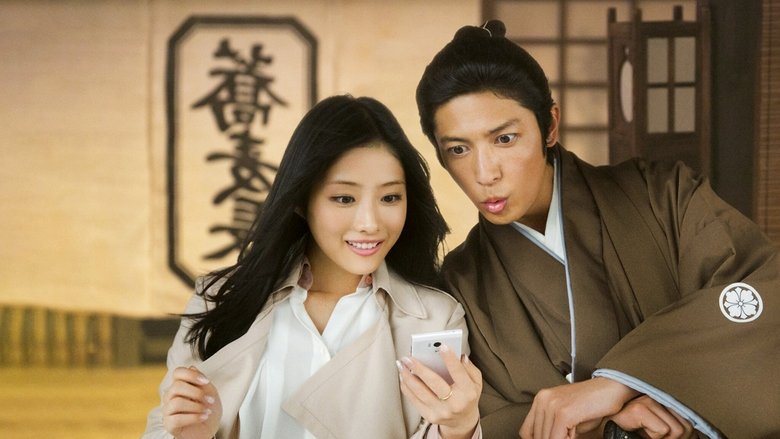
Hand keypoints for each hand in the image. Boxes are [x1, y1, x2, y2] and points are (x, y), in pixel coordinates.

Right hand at [162, 366, 221, 438]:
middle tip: (210, 400)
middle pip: (177, 386)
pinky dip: (194, 417)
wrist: (209, 429)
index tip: (206, 381)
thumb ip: (201, 380)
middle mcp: (170, 396)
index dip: (191, 375)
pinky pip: (177, 419)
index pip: (178, 372)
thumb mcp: (210, 392)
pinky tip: (204, 417)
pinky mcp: (169, 424)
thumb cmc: (208, 409)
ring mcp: (168, 410)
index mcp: (180, 385)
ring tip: (207, 410)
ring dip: (196, 406)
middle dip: (197, 393)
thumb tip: (192, 367)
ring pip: (177, 402)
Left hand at [398, 344, 481, 438]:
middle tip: (408, 357)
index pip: (458, 373)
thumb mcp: (476, 381)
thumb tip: (460, 356)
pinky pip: (414, 400)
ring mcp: (441, 412)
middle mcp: (455, 403)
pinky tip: (403, 377)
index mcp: (468, 392)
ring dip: (408, 377)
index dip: (450, 359)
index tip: (442, 346)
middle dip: (419, 368)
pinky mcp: (430, 417)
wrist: (463, 420)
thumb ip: (468, 368)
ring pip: (420, 392)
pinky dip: (406, 387)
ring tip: (401, 365)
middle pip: (434, 383)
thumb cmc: (468, 396)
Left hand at [519, 377, 638, 438]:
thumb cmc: (593, 405)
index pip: (527, 431)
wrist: (612, 388)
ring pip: (546, 438)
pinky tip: (575, 438)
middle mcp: (543, 400)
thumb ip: (554, 429)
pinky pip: (558, 438)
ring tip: (572, 437)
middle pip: (537, 436)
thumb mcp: (566, 418)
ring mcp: (552, 405)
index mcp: (541, 400)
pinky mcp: (564, 413)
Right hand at [609, 395, 694, 438]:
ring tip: (649, 436)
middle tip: (658, 438)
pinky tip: (640, 433)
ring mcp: (647, 401)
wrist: (605, 427)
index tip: (670, 438)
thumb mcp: (657, 431)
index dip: (686, 436)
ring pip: (677, 430)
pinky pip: (661, 430)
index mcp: (663, 402)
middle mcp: (657, 398)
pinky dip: (653, 438)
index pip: (690, 421)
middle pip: (687, 426)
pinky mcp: (639, 408)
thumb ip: (673, 428)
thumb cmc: (630, 431)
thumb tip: (694, 435)